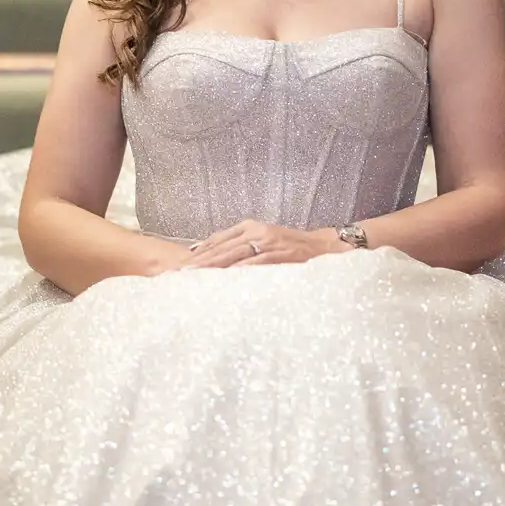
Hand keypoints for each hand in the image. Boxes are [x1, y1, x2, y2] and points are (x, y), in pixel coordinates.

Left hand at [183, 219, 346, 268]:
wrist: (325, 246)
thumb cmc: (293, 247)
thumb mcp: (265, 241)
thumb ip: (242, 249)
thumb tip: (217, 263)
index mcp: (251, 227)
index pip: (217, 239)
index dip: (198, 252)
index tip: (180, 264)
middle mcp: (257, 231)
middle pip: (221, 247)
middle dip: (199, 262)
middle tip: (179, 274)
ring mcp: (268, 243)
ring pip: (233, 255)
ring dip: (213, 267)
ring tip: (195, 278)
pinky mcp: (280, 255)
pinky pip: (254, 264)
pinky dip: (238, 271)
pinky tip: (225, 279)